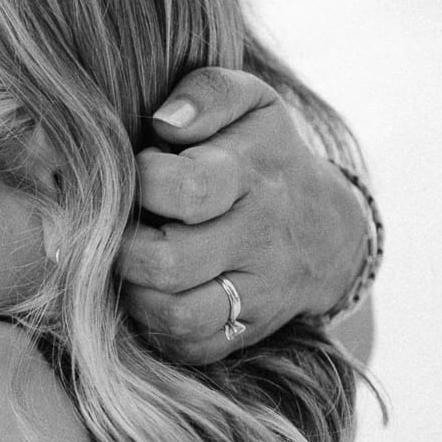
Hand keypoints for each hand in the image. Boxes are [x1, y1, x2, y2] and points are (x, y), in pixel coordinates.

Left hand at [119, 68, 365, 365]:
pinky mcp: (248, 329)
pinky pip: (193, 348)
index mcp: (249, 174)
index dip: (140, 182)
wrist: (328, 225)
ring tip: (125, 266)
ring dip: (134, 295)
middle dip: (122, 248)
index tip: (135, 173)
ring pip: (178, 316)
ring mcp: (256, 291)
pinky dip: (157, 331)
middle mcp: (256, 238)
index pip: (185, 188)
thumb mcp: (250, 103)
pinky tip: (147, 296)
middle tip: (113, 230)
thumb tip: (164, 121)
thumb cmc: (264, 153)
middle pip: (169, 263)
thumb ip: (206, 93)